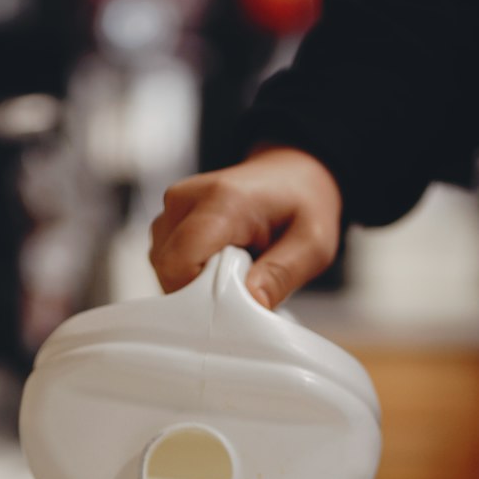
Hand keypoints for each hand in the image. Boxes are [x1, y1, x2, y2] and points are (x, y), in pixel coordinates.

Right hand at [150, 146, 341, 308]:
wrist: (290, 174)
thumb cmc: (302, 205)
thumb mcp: (313, 243)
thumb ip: (282, 274)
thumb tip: (252, 303)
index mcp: (222, 200)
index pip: (179, 262)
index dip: (199, 297)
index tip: (233, 304)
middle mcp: (186, 199)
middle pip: (168, 270)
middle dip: (200, 294)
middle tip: (243, 285)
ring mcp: (172, 209)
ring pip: (165, 269)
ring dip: (196, 284)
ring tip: (235, 269)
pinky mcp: (168, 220)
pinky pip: (168, 263)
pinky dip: (191, 274)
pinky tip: (220, 265)